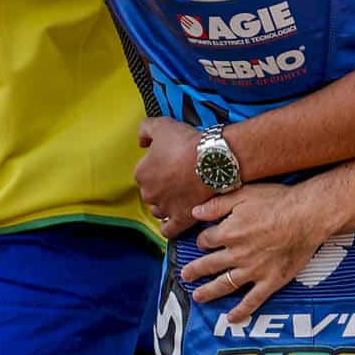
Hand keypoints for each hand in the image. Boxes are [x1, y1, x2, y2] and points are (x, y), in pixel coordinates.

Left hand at [135, 117, 208, 236]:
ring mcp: (165, 208)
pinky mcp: (181, 219)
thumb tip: (141, 141)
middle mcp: (150, 194)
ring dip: (165, 204)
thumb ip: (144, 129)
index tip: (168, 162)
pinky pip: (169, 230)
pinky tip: (174, 219)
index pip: (144, 172)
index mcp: (142, 173)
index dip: (156, 166)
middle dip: (160, 185)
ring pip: (159, 210)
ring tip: (178, 195)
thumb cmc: (188, 144)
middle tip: (176, 176)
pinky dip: (170, 226)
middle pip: (151, 191)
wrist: (213, 160)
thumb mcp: (161, 125)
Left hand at [182, 182, 342, 322]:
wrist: (308, 216)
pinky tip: (232, 318)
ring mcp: (253, 270)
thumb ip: (218, 204)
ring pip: (225, 284)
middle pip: (209, 265)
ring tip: (198, 297)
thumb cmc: (278, 201)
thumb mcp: (244, 194)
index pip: (206, 240)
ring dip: (209, 292)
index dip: (202, 240)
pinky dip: (241, 311)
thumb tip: (196, 212)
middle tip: (185, 276)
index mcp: (229, 232)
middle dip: (195, 270)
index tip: (202, 242)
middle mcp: (237, 254)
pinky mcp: (270, 281)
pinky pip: (252, 300)